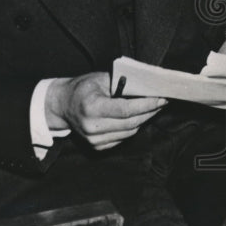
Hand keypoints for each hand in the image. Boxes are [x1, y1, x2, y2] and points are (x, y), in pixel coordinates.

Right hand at [45, 72, 167, 149]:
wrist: (63, 105)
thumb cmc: (84, 88)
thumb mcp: (101, 79)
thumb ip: (122, 83)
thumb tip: (148, 86)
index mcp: (91, 107)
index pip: (126, 110)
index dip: (147, 105)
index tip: (162, 98)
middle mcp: (91, 127)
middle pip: (131, 123)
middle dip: (150, 112)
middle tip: (162, 101)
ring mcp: (93, 140)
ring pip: (129, 132)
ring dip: (143, 120)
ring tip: (151, 107)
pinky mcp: (96, 146)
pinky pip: (123, 138)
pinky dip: (132, 128)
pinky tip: (136, 117)